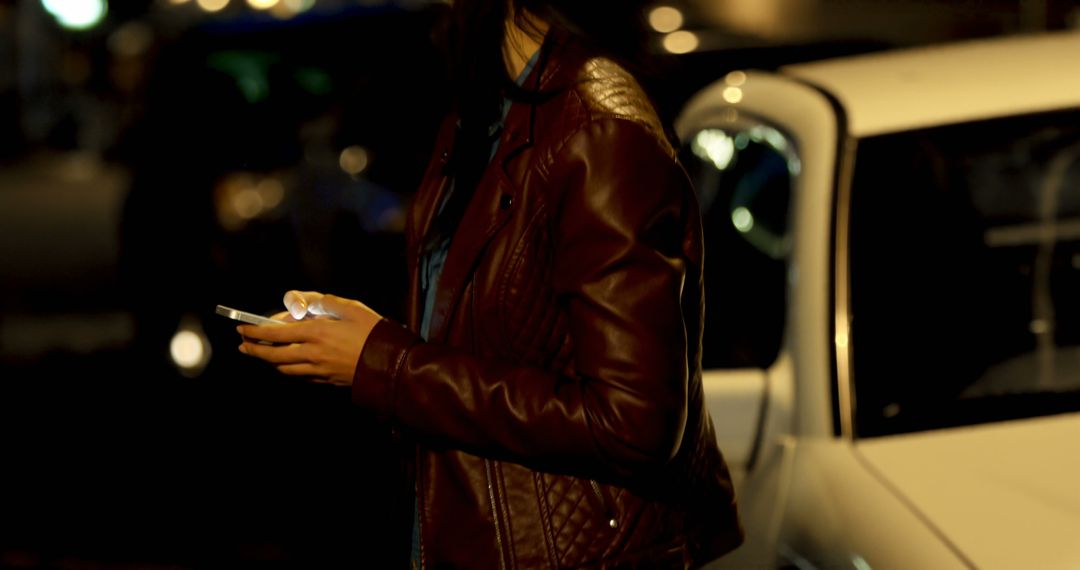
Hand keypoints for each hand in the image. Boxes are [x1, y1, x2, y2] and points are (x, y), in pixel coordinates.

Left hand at [237, 291, 382, 386]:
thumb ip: (321, 302)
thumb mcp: (349, 307)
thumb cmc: (373, 331)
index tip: (243, 327)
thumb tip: (300, 305)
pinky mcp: (326, 380)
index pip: (276, 333)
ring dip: (268, 362)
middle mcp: (312, 354)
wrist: (391, 363)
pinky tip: (286, 364)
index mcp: (316, 333)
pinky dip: (287, 369)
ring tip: (260, 354)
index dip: (256, 331)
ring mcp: (318, 370)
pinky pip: (299, 376)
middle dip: (254, 350)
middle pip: (273, 355)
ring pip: (284, 369)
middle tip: (243, 345)